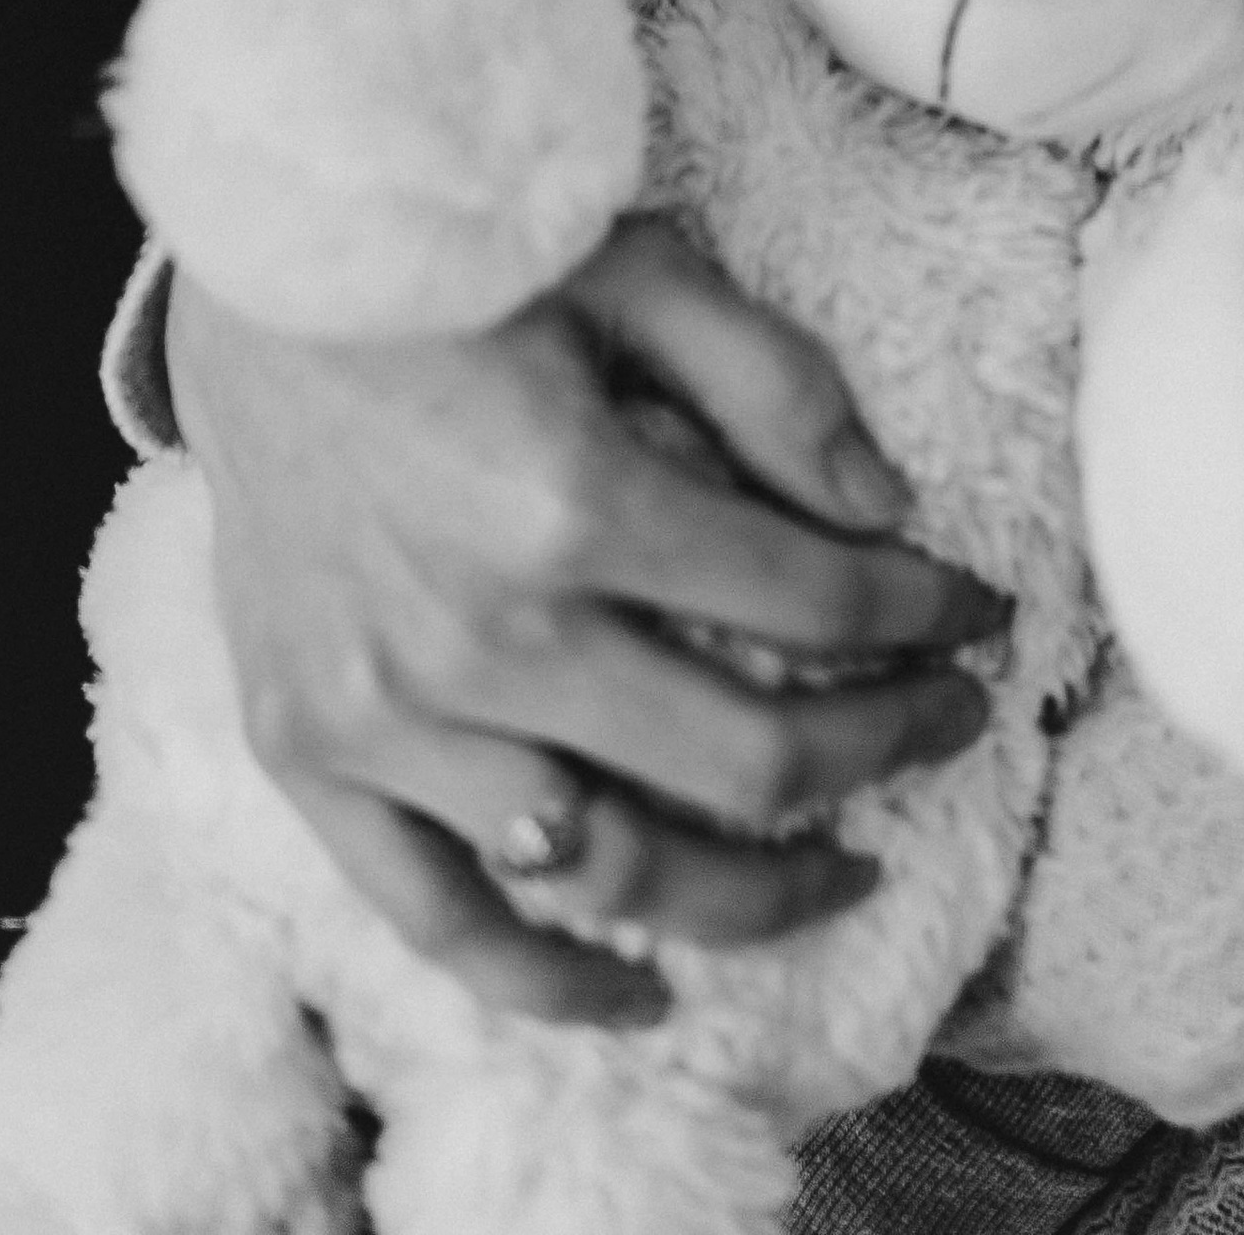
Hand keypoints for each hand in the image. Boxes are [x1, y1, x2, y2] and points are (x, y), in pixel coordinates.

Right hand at [168, 217, 1006, 1027]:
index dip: (929, 616)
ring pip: (612, 869)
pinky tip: (643, 993)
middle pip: (745, 762)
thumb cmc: (469, 251)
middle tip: (955, 724)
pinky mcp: (308, 750)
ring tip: (848, 866)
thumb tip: (887, 517)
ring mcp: (386, 711)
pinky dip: (544, 979)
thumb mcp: (642, 266)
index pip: (816, 604)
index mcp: (576, 501)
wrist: (263, 255)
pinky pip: (437, 914)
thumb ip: (776, 386)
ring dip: (757, 889)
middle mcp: (483, 634)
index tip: (980, 616)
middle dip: (888, 747)